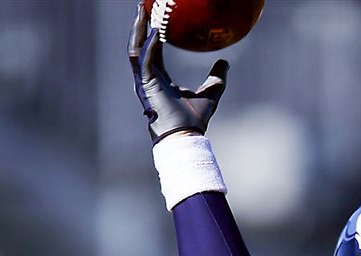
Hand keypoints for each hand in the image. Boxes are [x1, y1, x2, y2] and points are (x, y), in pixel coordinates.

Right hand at [128, 2, 228, 141]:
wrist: (186, 137)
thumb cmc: (194, 121)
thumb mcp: (210, 93)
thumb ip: (216, 78)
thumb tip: (224, 63)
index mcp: (158, 79)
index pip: (152, 51)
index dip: (152, 34)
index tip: (156, 17)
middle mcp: (148, 78)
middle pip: (139, 45)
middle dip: (139, 25)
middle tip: (143, 6)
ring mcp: (144, 81)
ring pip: (136, 48)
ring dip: (138, 30)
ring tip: (143, 11)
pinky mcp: (146, 85)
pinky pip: (145, 60)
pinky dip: (150, 45)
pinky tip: (156, 32)